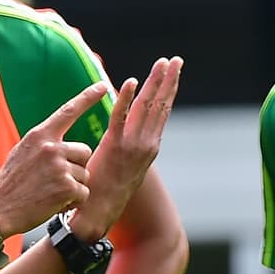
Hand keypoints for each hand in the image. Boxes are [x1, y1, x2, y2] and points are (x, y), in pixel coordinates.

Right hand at [0, 82, 106, 234]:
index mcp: (40, 135)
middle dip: (76, 166)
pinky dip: (73, 201)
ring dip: (73, 186)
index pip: (68, 111)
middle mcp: (51, 147)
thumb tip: (61, 141)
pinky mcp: (66, 187)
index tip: (103, 85)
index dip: (88, 97)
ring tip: (50, 192)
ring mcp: (59, 167)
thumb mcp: (22, 153)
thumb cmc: (10, 184)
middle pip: (84, 151)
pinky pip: (83, 192)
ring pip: (84, 174)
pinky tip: (55, 203)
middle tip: (55, 180)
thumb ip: (43, 144)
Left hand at [69, 56, 182, 241]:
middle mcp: (146, 145)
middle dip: (168, 81)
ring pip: (147, 107)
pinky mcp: (114, 147)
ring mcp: (132, 146)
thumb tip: (129, 132)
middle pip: (160, 105)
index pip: (162, 113)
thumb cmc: (108, 192)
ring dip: (154, 83)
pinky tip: (131, 81)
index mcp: (150, 148)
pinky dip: (126, 99)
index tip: (173, 72)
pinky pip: (120, 117)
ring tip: (162, 63)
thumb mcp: (126, 166)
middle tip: (175, 60)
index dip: (169, 91)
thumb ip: (130, 147)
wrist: (99, 213)